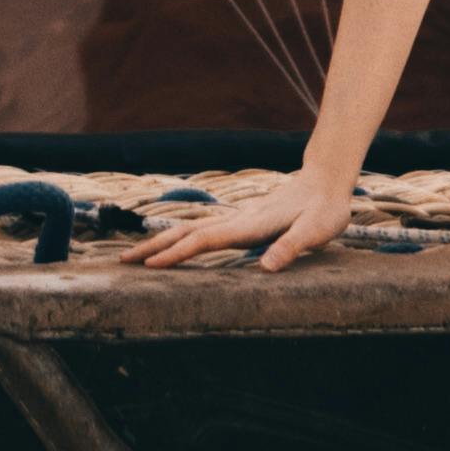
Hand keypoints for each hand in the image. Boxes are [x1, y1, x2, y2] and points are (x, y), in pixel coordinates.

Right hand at [121, 167, 362, 275]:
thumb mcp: (315, 231)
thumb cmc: (323, 210)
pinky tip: (175, 246)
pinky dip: (181, 240)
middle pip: (187, 234)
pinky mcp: (241, 222)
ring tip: (138, 256)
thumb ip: (290, 248)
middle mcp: (237, 222)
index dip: (177, 254)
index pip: (205, 241)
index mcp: (249, 226)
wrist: (326, 182)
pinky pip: (203, 233)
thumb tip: (265, 268)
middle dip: (154, 247)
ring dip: (163, 243)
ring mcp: (237, 220)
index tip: (150, 265)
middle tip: (124, 262)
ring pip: (191, 232)